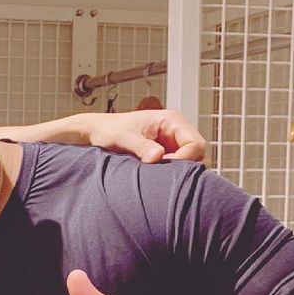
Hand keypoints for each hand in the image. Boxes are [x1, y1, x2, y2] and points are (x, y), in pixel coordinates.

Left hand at [87, 109, 205, 163]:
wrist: (96, 132)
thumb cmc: (108, 130)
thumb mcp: (124, 138)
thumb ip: (141, 146)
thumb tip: (158, 156)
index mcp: (172, 120)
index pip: (196, 143)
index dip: (186, 158)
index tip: (164, 166)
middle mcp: (175, 130)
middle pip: (197, 154)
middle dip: (183, 166)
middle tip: (159, 172)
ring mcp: (171, 142)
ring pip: (188, 162)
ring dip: (175, 170)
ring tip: (154, 172)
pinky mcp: (164, 153)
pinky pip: (175, 166)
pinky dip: (168, 173)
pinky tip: (152, 174)